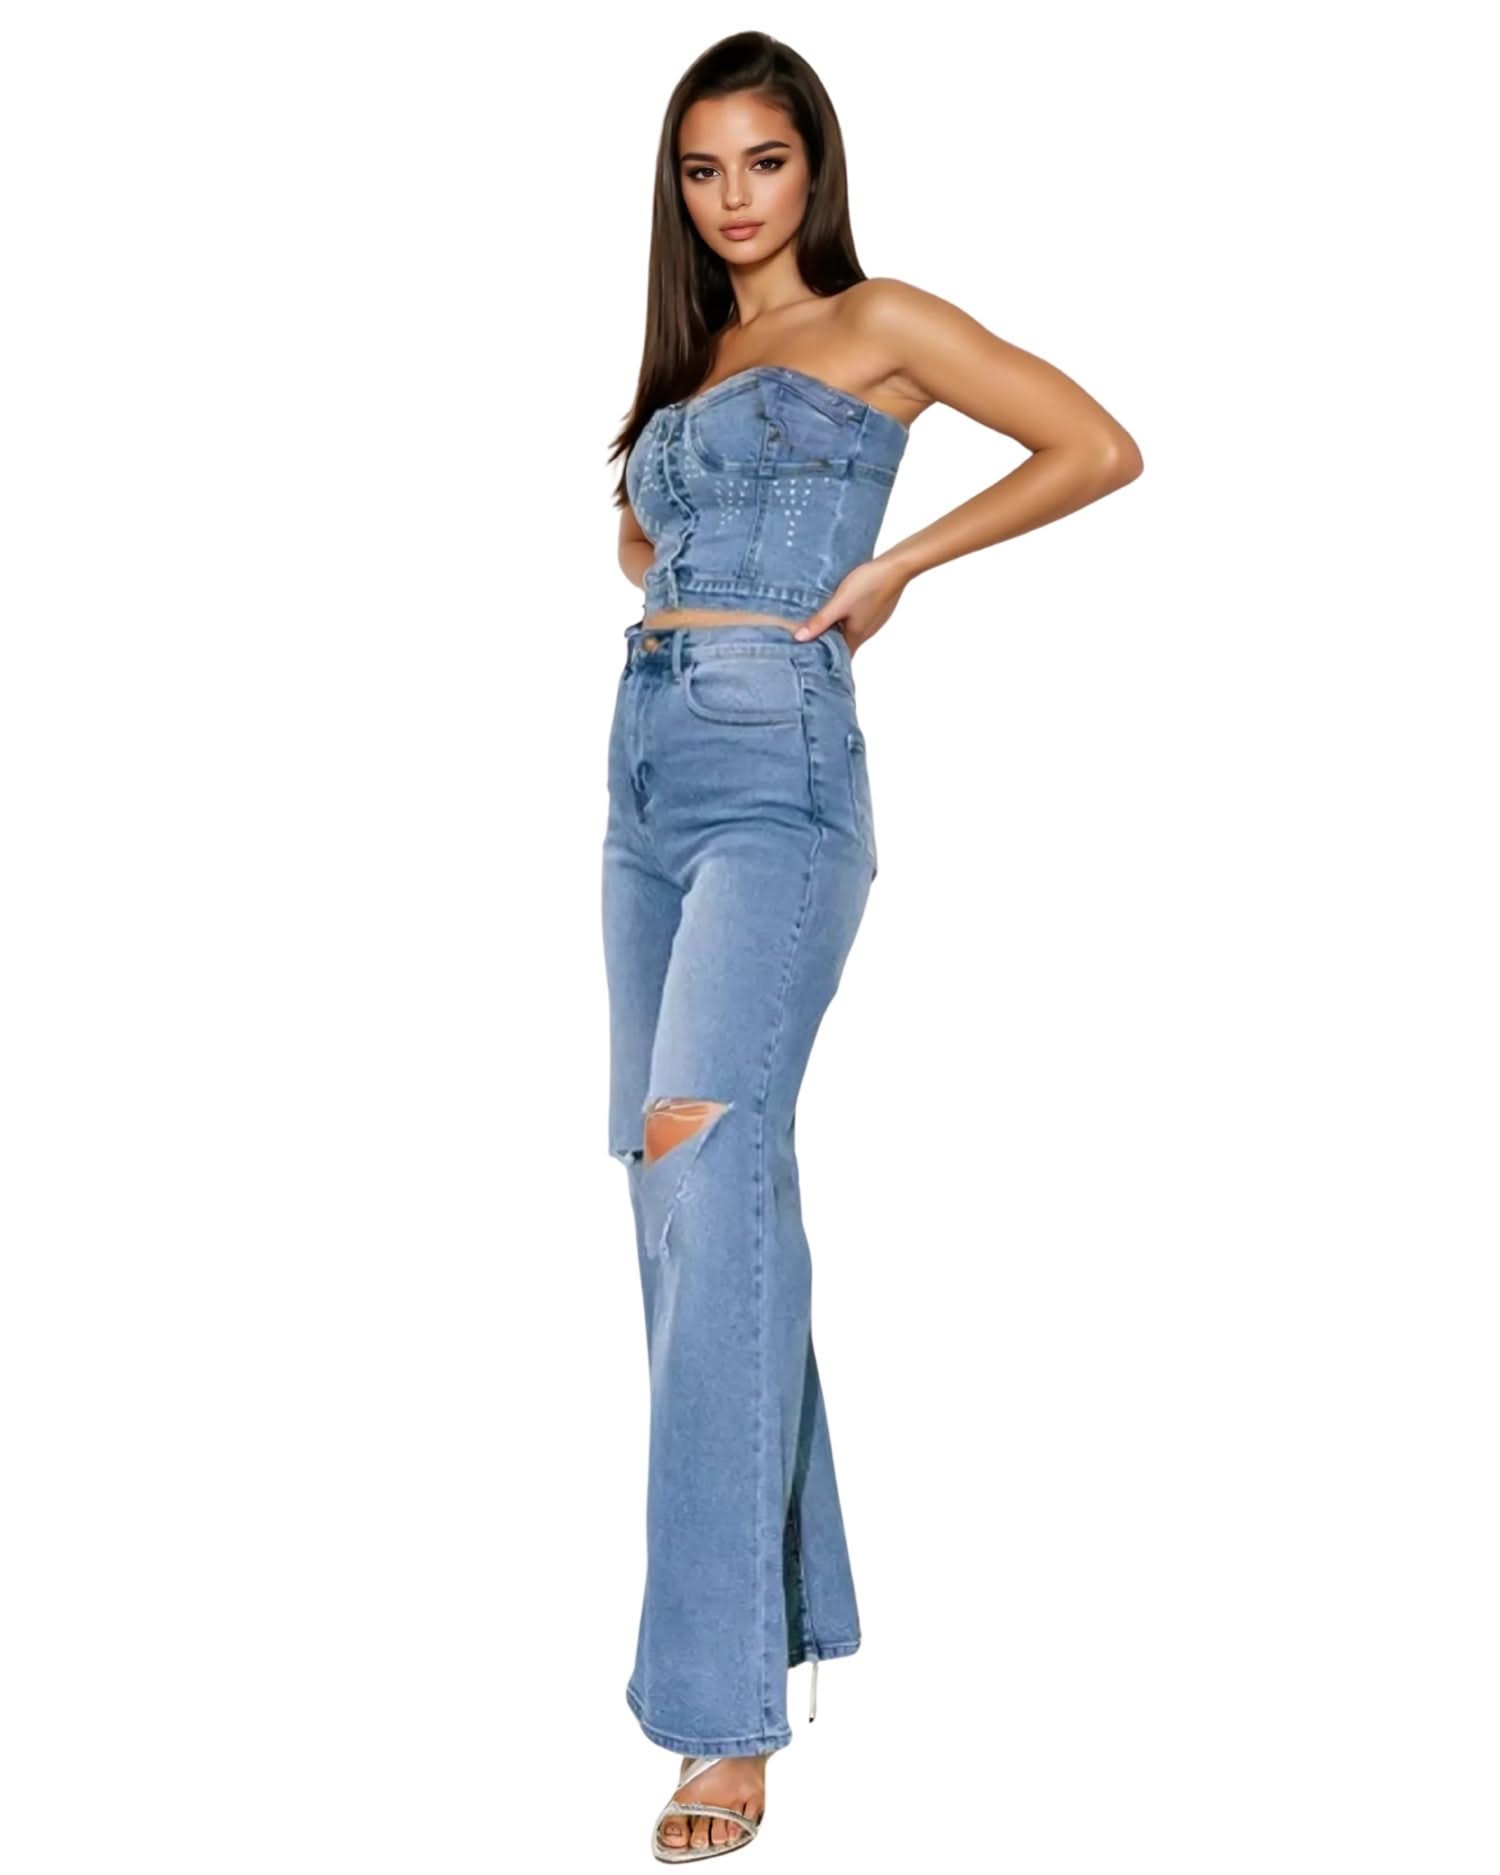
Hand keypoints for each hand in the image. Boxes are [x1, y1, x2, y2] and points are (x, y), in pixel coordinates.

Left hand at [792, 556, 909, 657]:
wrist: (897, 566)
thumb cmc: (870, 584)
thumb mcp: (839, 603)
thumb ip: (820, 621)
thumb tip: (800, 638)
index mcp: (856, 636)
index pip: (839, 657)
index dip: (825, 658)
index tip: (809, 657)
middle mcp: (865, 632)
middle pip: (844, 644)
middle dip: (827, 643)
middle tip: (807, 639)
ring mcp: (872, 620)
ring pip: (849, 630)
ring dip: (835, 629)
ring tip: (817, 623)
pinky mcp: (875, 608)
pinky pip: (856, 619)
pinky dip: (845, 618)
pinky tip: (837, 607)